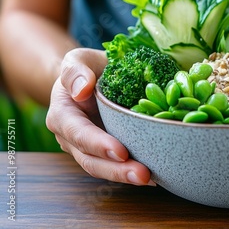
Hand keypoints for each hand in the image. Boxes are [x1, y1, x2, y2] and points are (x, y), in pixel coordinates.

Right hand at [46, 48, 154, 185]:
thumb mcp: (78, 60)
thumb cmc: (87, 68)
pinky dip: (133, 171)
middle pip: (91, 160)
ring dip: (126, 176)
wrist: (92, 78)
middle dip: (117, 170)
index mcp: (63, 116)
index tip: (121, 152)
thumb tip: (82, 89)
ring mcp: (88, 148)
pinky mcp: (106, 152)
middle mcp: (72, 138)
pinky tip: (155, 176)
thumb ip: (75, 71)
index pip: (79, 134)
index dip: (98, 144)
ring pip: (104, 169)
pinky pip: (117, 165)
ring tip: (152, 179)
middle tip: (143, 175)